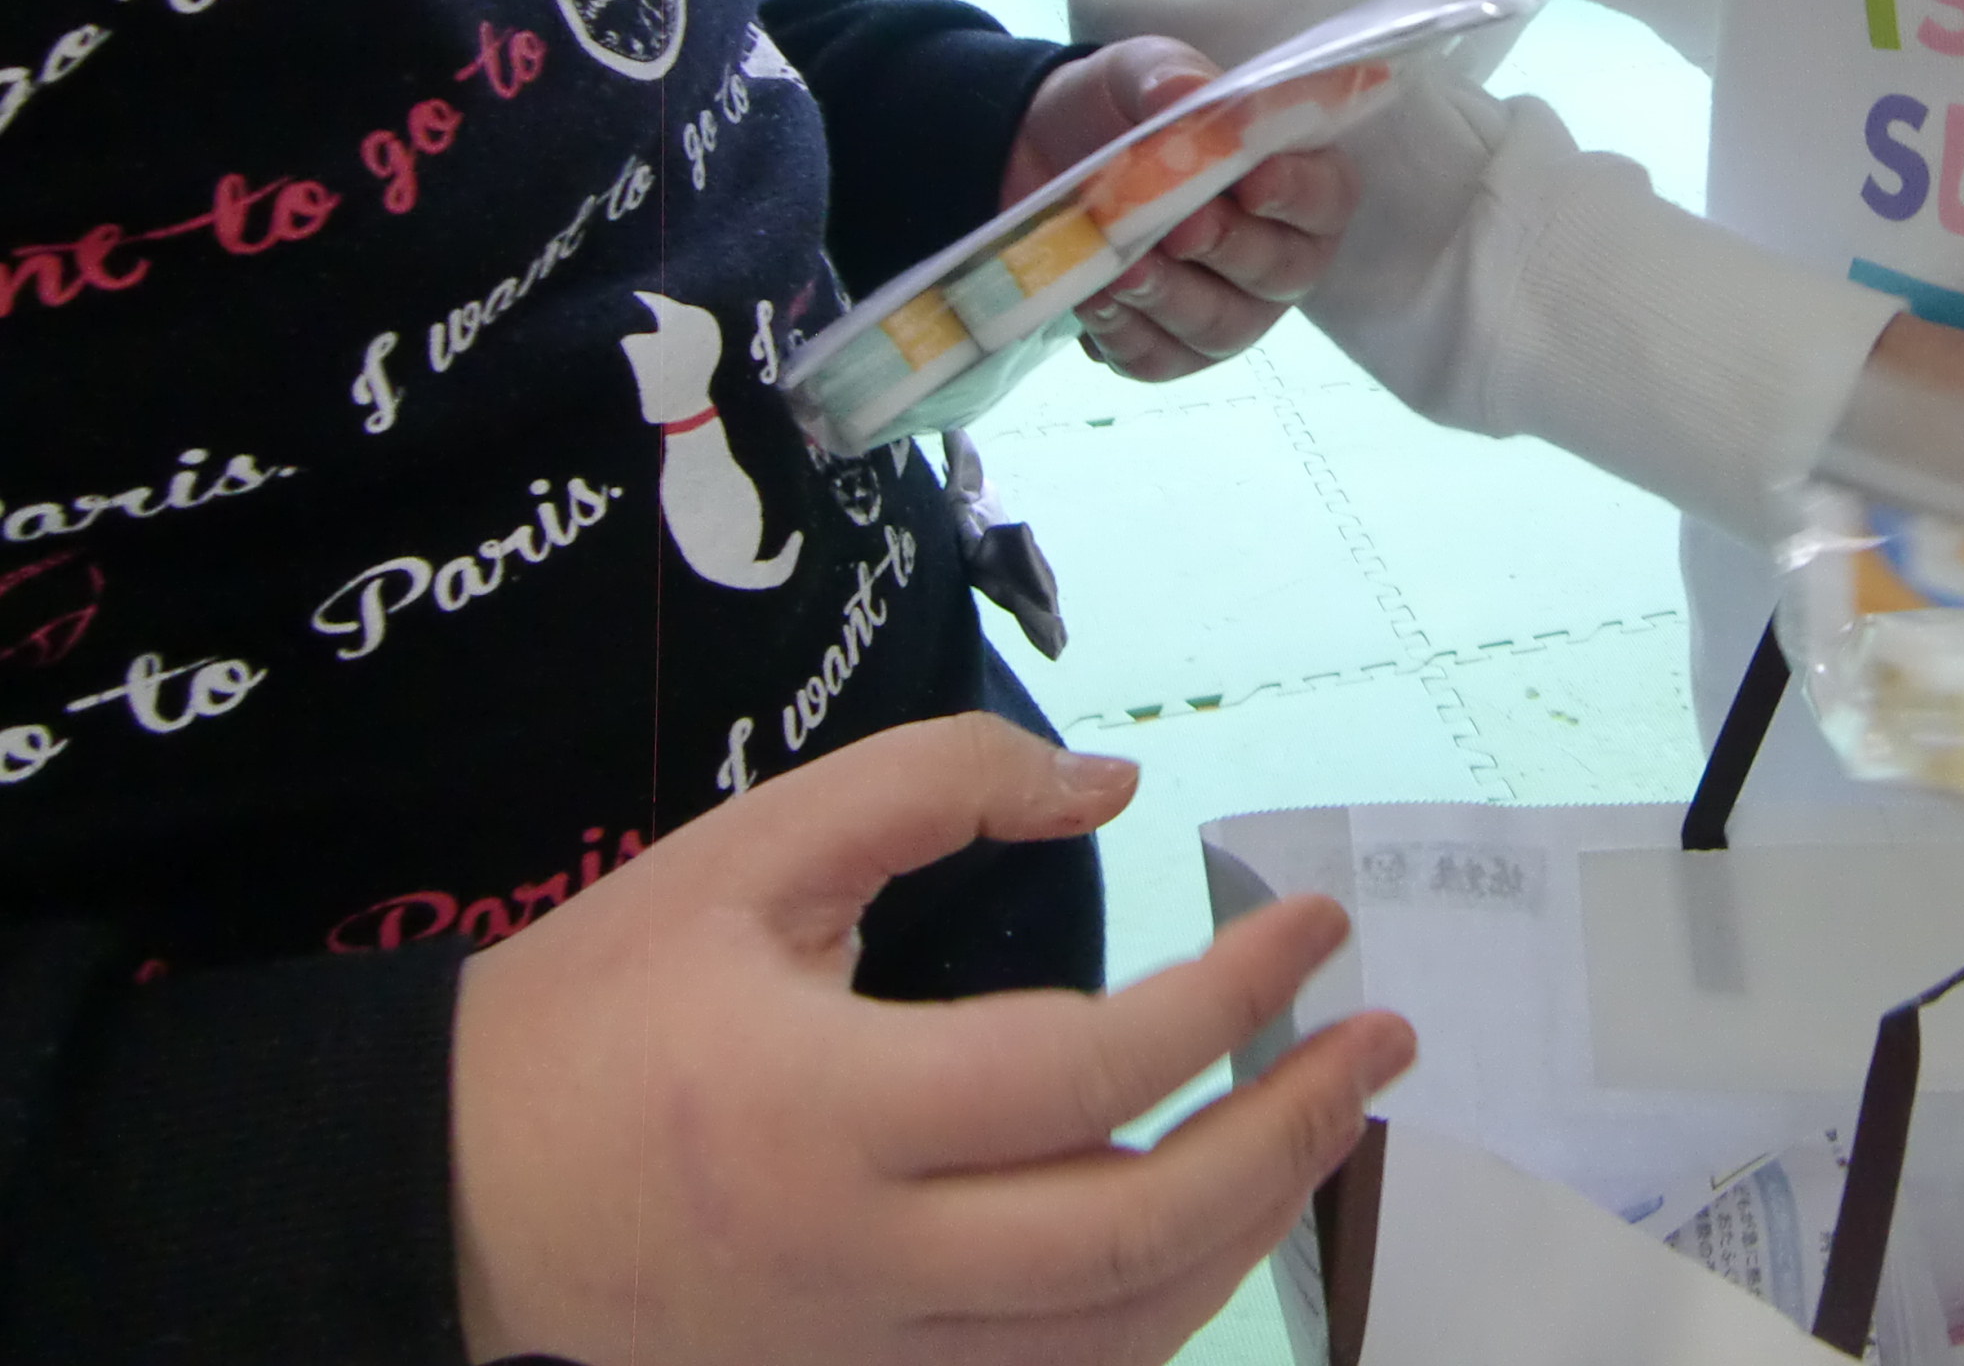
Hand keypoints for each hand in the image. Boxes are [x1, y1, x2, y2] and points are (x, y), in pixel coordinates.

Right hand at [452, 715, 1415, 1365]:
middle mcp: (860, 1259)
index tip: (1316, 927)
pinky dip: (1160, 1313)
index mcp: (827, 1109)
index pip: (1088, 1068)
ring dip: (1251, 1233)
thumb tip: (1114, 791)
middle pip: (1133, 1237)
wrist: (446, 1189)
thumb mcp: (750, 849)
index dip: (1230, 998)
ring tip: (1330, 1127)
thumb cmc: (601, 1003)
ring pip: (1113, 1336)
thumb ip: (933, 788)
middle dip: (1289, 1138)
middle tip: (1383, 1046)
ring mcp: (861, 1353)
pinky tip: (1218, 1228)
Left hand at [1001, 38, 1358, 381]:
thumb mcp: (1143, 71)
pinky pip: (1159, 359)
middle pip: (1281, 272)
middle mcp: (1281, 256)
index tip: (1253, 178)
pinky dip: (1125, 332)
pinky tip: (1093, 299)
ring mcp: (1229, 311)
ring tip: (1122, 268)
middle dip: (1230, 249)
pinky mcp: (1170, 351)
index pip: (1326, 197)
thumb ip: (1169, 78)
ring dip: (1171, 298)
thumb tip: (1178, 94)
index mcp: (1300, 181)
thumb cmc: (1129, 111)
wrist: (1044, 153)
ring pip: (1221, 325)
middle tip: (1182, 227)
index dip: (1296, 194)